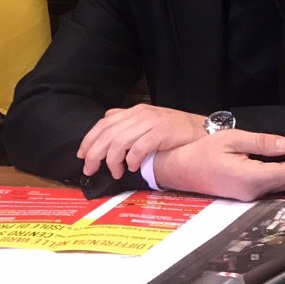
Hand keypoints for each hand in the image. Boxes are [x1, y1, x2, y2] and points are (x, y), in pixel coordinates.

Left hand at [78, 105, 205, 179]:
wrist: (203, 130)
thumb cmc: (176, 129)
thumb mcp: (149, 120)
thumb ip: (128, 121)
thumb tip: (107, 119)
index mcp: (135, 111)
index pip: (104, 123)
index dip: (89, 139)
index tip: (82, 155)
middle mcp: (140, 114)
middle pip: (108, 134)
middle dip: (95, 154)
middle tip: (91, 169)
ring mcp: (151, 123)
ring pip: (119, 142)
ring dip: (112, 161)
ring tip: (115, 172)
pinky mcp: (161, 133)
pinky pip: (138, 148)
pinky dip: (131, 160)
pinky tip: (132, 168)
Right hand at [153, 130, 284, 200]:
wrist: (177, 168)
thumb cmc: (199, 152)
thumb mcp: (232, 139)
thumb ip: (261, 143)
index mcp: (248, 177)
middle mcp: (250, 191)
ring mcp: (246, 195)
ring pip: (280, 186)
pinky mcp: (242, 193)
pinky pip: (270, 187)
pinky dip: (284, 176)